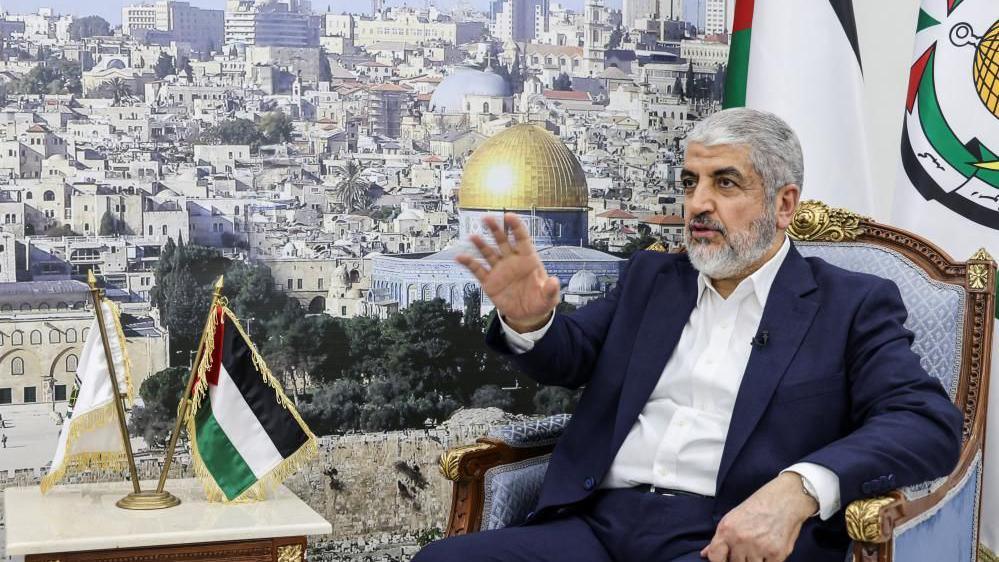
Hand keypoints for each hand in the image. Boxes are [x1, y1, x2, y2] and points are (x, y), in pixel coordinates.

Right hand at [454, 213, 559, 332]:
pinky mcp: (489, 281)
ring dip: (480, 244)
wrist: (527, 315)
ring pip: (488, 252)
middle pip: (502, 241)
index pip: (522, 239)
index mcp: (528, 259)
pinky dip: (469, 263)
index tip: (509, 216)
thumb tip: (554, 282)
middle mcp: (511, 261)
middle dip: (495, 229)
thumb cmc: (539, 301)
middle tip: (487, 219)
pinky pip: (477, 270)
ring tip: (473, 236)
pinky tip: (460, 257)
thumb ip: (551, 290)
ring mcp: (499, 270)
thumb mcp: (549, 297)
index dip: (516, 227)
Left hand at [700, 472, 815, 561]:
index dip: (720, 561)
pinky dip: (769, 561)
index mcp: (727, 530)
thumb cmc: (759, 506)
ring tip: (759, 547)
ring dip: (755, 560)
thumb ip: (720, 538)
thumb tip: (705, 554)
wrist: (786, 499)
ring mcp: (759, 548)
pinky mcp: (776, 554)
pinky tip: (769, 549)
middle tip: (747, 549)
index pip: (715, 558)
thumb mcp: (733, 517)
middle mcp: (741, 540)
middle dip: (739, 559)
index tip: (726, 559)